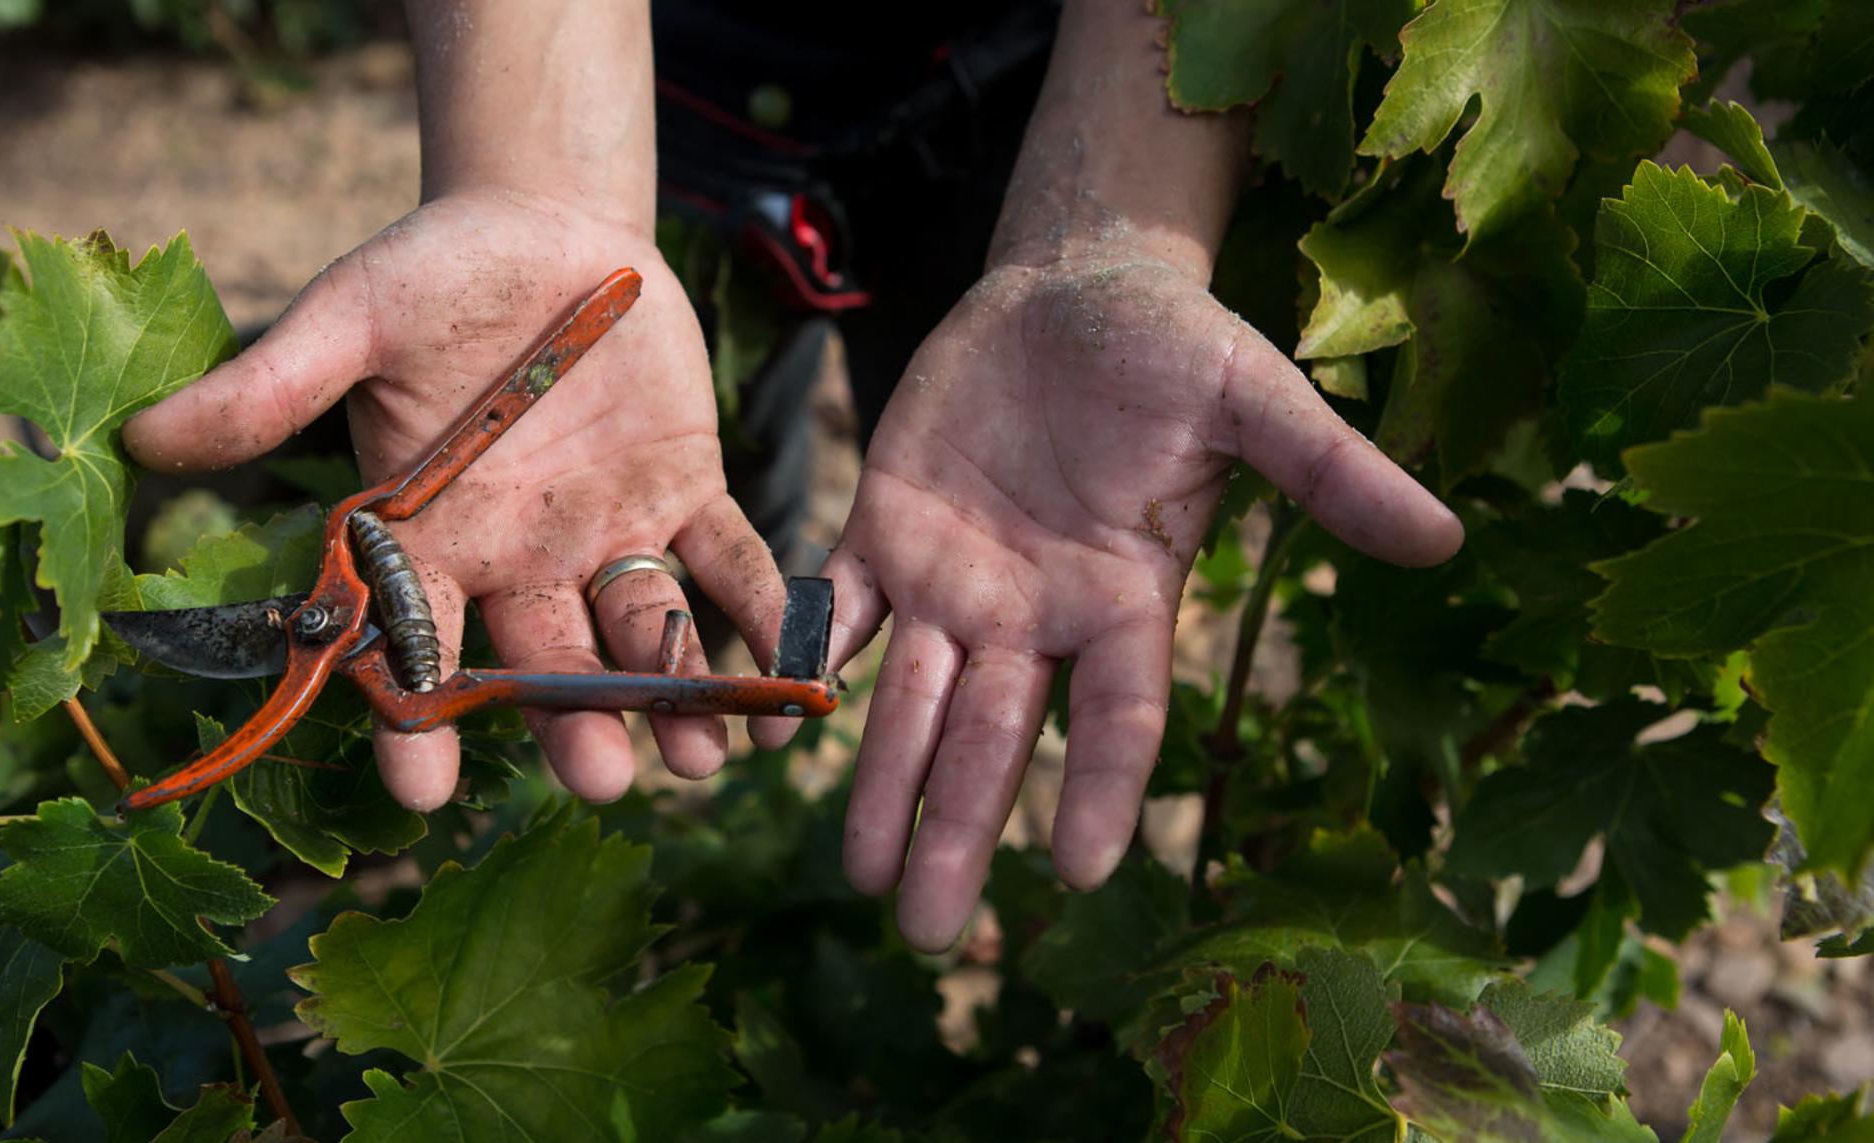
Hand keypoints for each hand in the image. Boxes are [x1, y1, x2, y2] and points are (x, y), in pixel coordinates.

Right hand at [125, 190, 786, 809]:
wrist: (543, 227)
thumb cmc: (433, 275)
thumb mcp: (353, 316)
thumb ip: (274, 385)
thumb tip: (141, 439)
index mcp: (432, 539)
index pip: (415, 648)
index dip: (415, 720)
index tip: (424, 792)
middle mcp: (522, 560)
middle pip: (546, 664)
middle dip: (573, 723)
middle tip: (603, 778)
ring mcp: (609, 532)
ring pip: (642, 633)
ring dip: (677, 695)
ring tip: (707, 759)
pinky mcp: (688, 491)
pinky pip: (731, 561)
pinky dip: (764, 609)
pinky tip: (798, 663)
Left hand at [816, 253, 1461, 950]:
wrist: (1074, 289)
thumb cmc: (1175, 347)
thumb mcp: (1256, 398)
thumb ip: (1328, 472)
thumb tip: (1445, 540)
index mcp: (1126, 599)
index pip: (1119, 717)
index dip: (1104, 790)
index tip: (1077, 872)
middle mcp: (1036, 614)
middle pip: (998, 742)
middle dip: (961, 830)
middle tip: (930, 933)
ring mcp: (957, 580)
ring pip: (913, 702)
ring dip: (882, 783)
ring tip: (857, 872)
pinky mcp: (887, 530)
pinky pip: (842, 606)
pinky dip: (810, 658)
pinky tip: (778, 717)